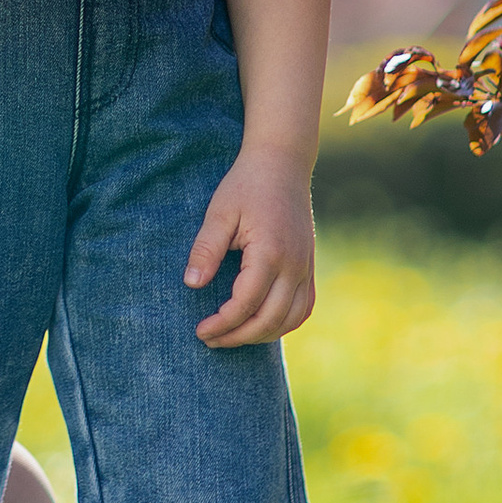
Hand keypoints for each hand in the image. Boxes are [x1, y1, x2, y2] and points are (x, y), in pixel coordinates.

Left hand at [187, 145, 316, 348]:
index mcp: (270, 253)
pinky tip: (262, 324)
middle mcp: (294, 265)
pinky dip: (285, 323)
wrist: (282, 163)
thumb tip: (191, 285)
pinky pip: (304, 307)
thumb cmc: (246, 185)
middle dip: (238, 336)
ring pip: (291, 319)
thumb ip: (206, 249)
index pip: (245, 304)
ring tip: (233, 335)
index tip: (200, 330)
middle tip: (210, 339)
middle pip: (269, 320)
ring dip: (262, 335)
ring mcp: (306, 267)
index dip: (222, 323)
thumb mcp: (219, 212)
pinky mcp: (310, 266)